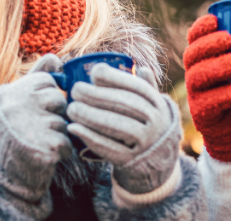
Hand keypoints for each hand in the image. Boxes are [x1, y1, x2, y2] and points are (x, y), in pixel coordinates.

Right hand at [0, 54, 71, 201]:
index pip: (46, 80)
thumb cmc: (12, 132)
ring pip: (63, 122)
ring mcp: (28, 126)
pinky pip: (67, 142)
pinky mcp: (42, 147)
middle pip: (58, 99)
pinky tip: (46, 154)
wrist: (0, 174)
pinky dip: (62, 151)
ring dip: (57, 134)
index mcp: (9, 92)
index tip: (35, 109)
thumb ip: (36, 76)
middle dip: (54, 114)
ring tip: (38, 142)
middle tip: (37, 127)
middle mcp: (16, 106)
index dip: (47, 96)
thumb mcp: (16, 100)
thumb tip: (56, 57)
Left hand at [67, 65, 179, 193]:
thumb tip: (140, 67)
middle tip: (75, 90)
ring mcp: (146, 143)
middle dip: (98, 96)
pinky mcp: (131, 161)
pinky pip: (110, 149)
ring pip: (118, 126)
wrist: (157, 163)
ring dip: (91, 116)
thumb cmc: (147, 126)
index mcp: (158, 105)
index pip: (138, 88)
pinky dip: (90, 137)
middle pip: (126, 105)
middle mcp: (156, 123)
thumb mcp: (152, 107)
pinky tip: (74, 128)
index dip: (116, 78)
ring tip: (71, 108)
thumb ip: (145, 87)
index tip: (94, 72)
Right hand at [182, 14, 230, 161]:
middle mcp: (197, 74)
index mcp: (206, 58)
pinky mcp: (203, 115)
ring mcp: (197, 95)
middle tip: (229, 40)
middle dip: (208, 44)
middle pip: (192, 54)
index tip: (216, 20)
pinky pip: (209, 102)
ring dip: (215, 67)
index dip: (201, 27)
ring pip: (197, 76)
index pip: (194, 38)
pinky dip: (225, 94)